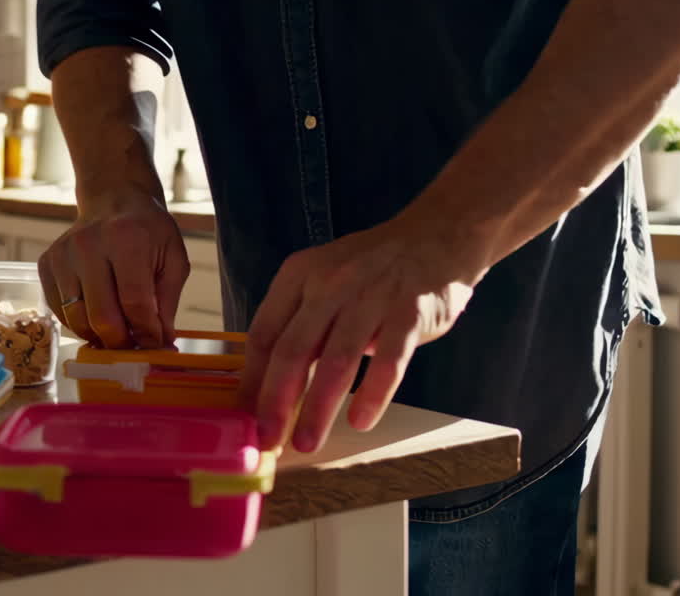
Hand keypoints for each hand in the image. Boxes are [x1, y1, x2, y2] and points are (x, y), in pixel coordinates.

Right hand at [38, 189, 189, 348]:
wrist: (114, 200)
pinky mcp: (46, 263)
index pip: (135, 303)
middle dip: (121, 342)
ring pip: (76, 319)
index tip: (155, 344)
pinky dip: (79, 322)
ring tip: (116, 331)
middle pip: (102, 316)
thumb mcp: (173, 260)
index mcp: (127, 239)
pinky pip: (59, 311)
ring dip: (98, 335)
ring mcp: (62, 254)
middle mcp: (89, 245)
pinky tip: (96, 313)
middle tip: (133, 344)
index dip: (147, 332)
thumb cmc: (148, 232)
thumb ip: (167, 304)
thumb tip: (160, 345)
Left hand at [238, 214, 485, 452]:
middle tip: (268, 440)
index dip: (251, 380)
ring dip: (319, 408)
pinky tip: (360, 420)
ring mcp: (370, 297)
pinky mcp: (410, 313)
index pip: (264, 334)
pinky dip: (373, 394)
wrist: (435, 237)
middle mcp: (329, 284)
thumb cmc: (368, 270)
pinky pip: (388, 361)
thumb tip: (268, 385)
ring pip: (336, 361)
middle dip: (275, 401)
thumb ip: (299, 325)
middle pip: (292, 351)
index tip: (244, 417)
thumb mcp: (322, 281)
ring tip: (308, 442)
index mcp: (298, 276)